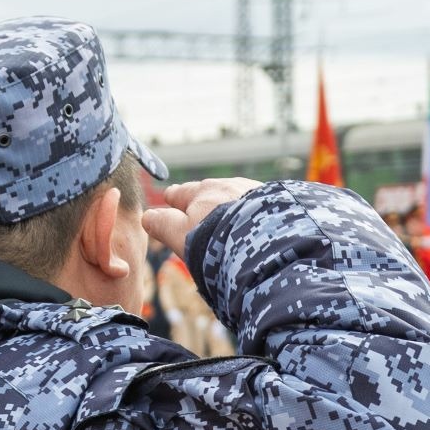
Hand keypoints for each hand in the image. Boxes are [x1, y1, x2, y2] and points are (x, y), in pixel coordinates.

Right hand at [141, 178, 263, 254]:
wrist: (271, 241)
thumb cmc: (219, 242)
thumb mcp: (183, 237)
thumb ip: (164, 226)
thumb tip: (147, 218)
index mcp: (201, 193)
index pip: (181, 193)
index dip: (175, 200)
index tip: (172, 201)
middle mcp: (229, 186)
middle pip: (211, 192)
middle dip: (206, 201)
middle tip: (204, 212)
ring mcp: (257, 192)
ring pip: (238, 196)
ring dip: (234, 207)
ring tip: (236, 224)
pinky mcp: (282, 202)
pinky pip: (263, 205)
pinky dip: (257, 213)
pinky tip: (261, 226)